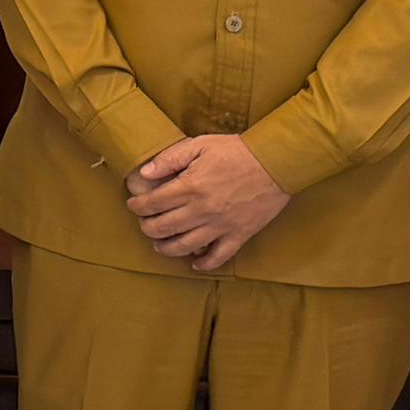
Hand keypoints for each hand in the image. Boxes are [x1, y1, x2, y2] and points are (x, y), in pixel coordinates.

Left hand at [128, 134, 292, 273]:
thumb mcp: (201, 145)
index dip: (138, 206)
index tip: (134, 205)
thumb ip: (170, 159)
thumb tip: (145, 173)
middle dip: (148, 228)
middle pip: (164, 227)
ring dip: (166, 248)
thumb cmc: (238, 151)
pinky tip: (194, 263)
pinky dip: (204, 264)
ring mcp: (221, 225)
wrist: (276, 162)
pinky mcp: (239, 235)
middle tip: (144, 224)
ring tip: (159, 244)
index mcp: (190, 187)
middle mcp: (202, 210)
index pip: (154, 203)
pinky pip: (218, 257)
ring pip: (185, 246)